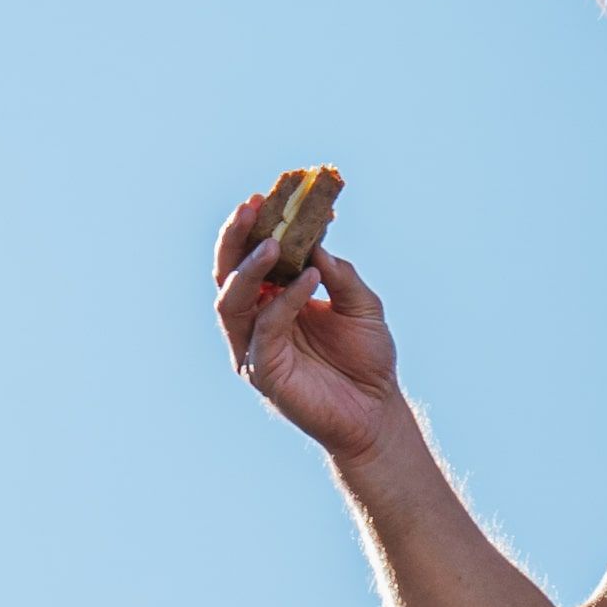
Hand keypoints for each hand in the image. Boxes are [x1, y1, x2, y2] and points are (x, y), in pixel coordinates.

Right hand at [214, 190, 408, 463]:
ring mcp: (254, 347)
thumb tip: (316, 244)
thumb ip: (339, 274)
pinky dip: (285, 301)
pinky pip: (265, 329)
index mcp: (274, 300)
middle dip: (236, 239)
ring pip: (232, 301)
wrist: (377, 411)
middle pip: (228, 274)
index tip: (267, 195)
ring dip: (249, 268)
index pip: (252, 258)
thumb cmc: (366, 359)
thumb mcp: (362, 304)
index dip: (256, 227)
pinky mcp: (263, 371)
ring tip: (272, 242)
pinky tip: (309, 279)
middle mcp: (256, 320)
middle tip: (251, 206)